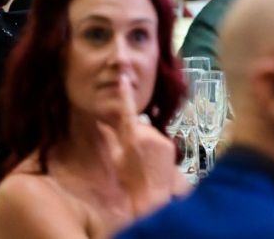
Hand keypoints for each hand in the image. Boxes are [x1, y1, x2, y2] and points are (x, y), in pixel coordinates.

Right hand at [98, 77, 178, 215]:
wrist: (152, 195)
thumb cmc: (129, 179)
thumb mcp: (116, 159)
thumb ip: (111, 139)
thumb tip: (103, 124)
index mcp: (131, 137)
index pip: (126, 110)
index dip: (124, 95)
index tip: (123, 79)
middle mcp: (148, 134)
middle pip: (138, 125)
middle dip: (133, 131)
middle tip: (130, 150)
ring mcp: (161, 139)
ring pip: (149, 133)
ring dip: (145, 140)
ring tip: (141, 159)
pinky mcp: (170, 145)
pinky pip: (159, 140)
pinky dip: (155, 146)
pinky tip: (152, 160)